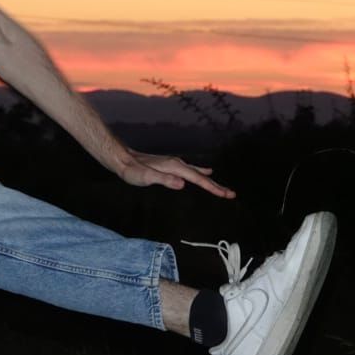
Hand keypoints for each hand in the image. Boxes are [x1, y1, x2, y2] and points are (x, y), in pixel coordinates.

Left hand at [115, 150, 235, 197]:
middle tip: (231, 194)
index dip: (212, 187)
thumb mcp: (146, 177)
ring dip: (210, 181)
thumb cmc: (132, 170)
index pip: (197, 179)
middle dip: (216, 186)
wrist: (122, 159)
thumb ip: (164, 179)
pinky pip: (191, 170)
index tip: (226, 194)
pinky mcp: (170, 166)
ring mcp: (174, 164)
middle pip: (201, 176)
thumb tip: (182, 184)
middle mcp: (177, 164)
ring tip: (222, 187)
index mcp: (174, 167)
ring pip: (197, 173)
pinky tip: (205, 172)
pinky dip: (201, 173)